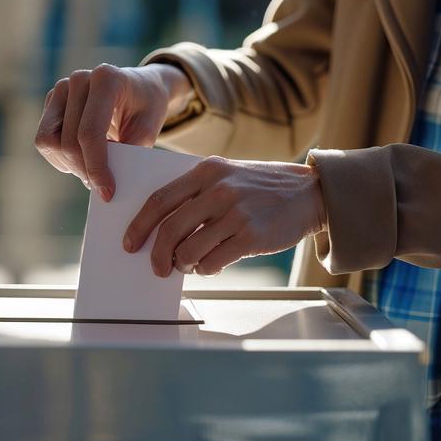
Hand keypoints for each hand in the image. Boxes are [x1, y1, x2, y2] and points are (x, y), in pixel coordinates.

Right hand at [34, 63, 192, 201]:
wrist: (139, 88)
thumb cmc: (146, 108)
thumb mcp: (148, 130)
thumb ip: (128, 153)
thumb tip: (105, 184)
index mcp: (106, 79)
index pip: (90, 133)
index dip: (96, 167)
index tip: (107, 193)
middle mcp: (79, 79)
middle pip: (68, 141)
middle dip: (84, 171)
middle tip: (102, 189)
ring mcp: (61, 89)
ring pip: (49, 142)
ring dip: (69, 165)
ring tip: (92, 171)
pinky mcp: (51, 101)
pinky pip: (45, 140)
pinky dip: (61, 158)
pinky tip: (82, 160)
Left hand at [123, 156, 326, 276]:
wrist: (310, 192)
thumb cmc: (262, 188)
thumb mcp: (227, 175)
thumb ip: (197, 194)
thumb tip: (164, 228)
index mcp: (207, 171)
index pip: (160, 199)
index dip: (140, 224)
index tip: (130, 242)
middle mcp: (218, 190)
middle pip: (170, 229)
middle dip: (157, 253)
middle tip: (157, 266)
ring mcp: (235, 213)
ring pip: (189, 250)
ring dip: (183, 264)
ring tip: (189, 264)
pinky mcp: (251, 236)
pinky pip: (213, 262)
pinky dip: (206, 269)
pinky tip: (210, 265)